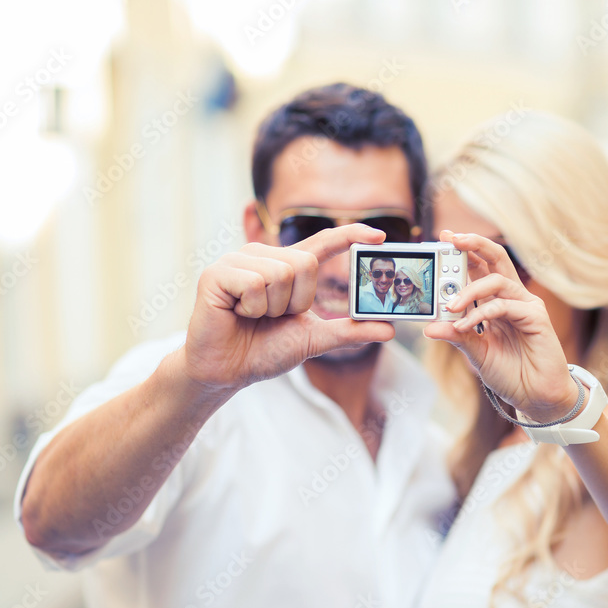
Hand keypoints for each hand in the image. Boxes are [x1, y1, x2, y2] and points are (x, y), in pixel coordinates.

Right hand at [183, 224, 394, 394]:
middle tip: (273, 317)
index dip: (350, 236)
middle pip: (305, 263)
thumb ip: (349, 332)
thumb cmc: (264, 351)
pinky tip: (237, 312)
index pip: (323, 244)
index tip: (379, 236)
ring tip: (253, 315)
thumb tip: (389, 330)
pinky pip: (255, 283)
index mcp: (287, 266)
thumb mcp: (314, 339)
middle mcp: (263, 256)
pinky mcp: (217, 272)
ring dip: (273, 308)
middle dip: (297, 301)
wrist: (226, 371)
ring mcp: (238, 260)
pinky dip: (252, 307)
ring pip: (281, 273)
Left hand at [423, 230, 579, 422]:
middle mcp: (512, 297)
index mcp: (497, 301)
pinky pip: (504, 306)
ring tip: (450, 307)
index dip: (464, 251)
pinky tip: (466, 324)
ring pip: (496, 280)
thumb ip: (456, 336)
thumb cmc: (510, 372)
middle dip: (473, 244)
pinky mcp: (536, 317)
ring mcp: (526, 305)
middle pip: (496, 258)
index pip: (480, 267)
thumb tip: (429, 327)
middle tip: (450, 239)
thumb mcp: (476, 352)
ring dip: (469, 290)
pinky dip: (481, 313)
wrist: (535, 396)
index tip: (443, 238)